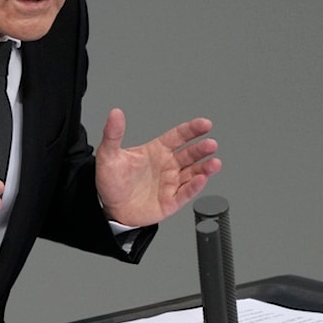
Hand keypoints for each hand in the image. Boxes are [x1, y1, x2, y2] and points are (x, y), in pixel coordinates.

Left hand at [95, 108, 221, 226]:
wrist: (109, 208)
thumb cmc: (110, 181)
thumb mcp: (109, 155)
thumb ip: (113, 134)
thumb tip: (114, 113)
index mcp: (156, 151)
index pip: (178, 136)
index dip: (191, 130)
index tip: (204, 124)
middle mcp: (167, 165)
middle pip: (190, 154)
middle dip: (201, 149)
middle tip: (211, 144)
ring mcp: (170, 183)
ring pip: (193, 173)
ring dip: (204, 168)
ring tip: (214, 163)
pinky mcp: (171, 201)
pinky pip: (185, 193)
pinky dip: (194, 187)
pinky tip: (201, 179)